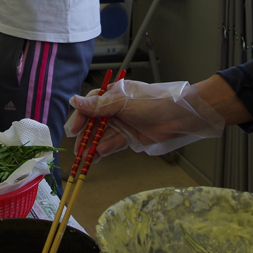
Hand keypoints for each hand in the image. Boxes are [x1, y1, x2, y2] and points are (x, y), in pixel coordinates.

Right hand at [64, 79, 225, 156]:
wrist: (178, 117)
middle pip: (94, 123)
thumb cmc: (151, 103)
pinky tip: (97, 156)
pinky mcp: (130, 137)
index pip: (90, 105)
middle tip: (77, 149)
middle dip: (85, 136)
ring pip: (103, 135)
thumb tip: (74, 101)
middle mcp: (116, 109)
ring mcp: (123, 124)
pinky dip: (105, 150)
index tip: (73, 131)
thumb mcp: (122, 102)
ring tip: (84, 157)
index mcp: (113, 95)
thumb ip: (98, 105)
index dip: (80, 118)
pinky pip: (113, 144)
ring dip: (93, 146)